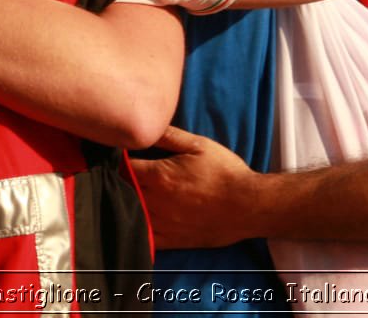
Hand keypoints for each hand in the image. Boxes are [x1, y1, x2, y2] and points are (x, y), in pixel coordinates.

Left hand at [130, 127, 257, 249]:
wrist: (249, 206)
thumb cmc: (225, 172)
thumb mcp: (198, 145)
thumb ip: (168, 135)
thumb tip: (145, 126)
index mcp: (158, 176)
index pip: (123, 167)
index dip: (117, 159)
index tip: (118, 155)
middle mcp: (156, 202)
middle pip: (122, 190)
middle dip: (119, 180)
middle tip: (120, 172)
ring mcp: (163, 224)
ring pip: (130, 214)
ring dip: (125, 203)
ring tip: (128, 193)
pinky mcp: (173, 240)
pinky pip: (146, 238)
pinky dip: (138, 227)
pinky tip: (139, 218)